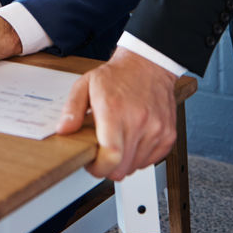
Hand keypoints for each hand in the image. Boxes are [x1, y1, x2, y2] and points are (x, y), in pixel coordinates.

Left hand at [56, 47, 189, 180]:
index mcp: (114, 110)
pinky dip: (140, 157)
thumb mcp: (85, 85)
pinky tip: (133, 140)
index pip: (111, 156)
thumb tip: (63, 130)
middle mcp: (138, 120)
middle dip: (108, 167)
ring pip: (136, 167)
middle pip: (122, 168)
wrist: (148, 64)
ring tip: (119, 142)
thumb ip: (71, 109)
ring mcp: (156, 129)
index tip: (92, 164)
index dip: (99, 168)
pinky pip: (152, 160)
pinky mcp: (168, 134)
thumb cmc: (117, 76)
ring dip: (125, 162)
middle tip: (102, 153)